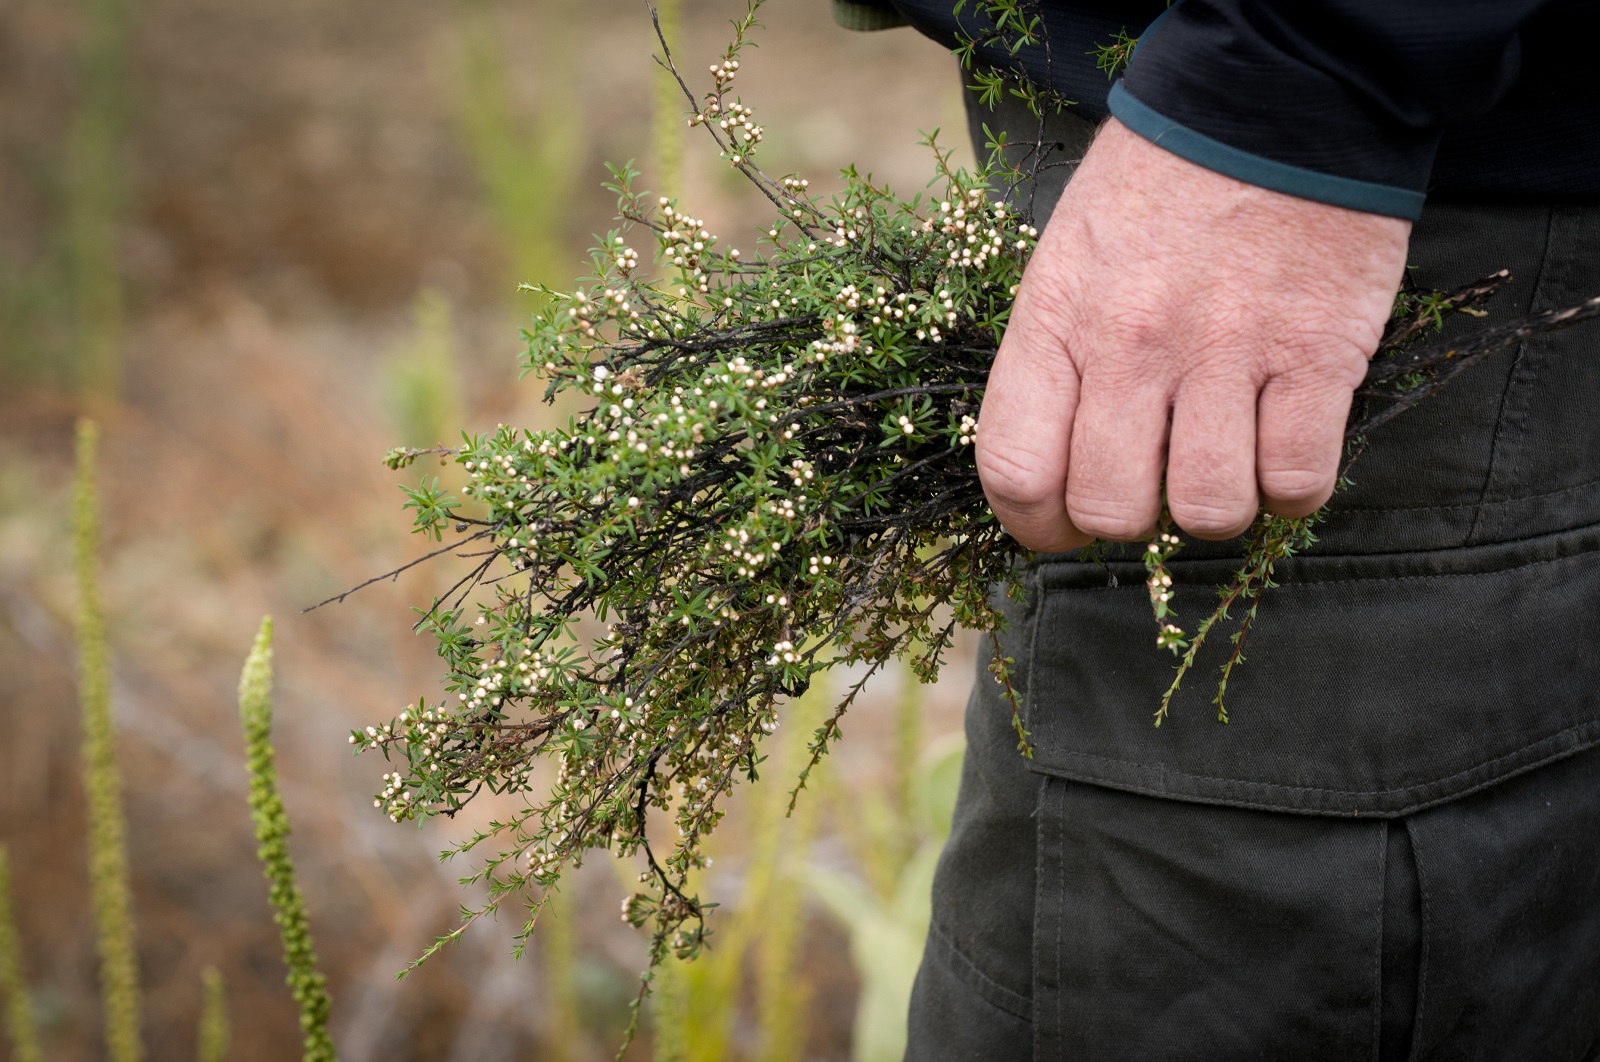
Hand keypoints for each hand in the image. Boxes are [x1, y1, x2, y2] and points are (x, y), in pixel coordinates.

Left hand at [975, 119, 1411, 551]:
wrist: (1270, 100)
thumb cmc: (1157, 188)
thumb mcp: (1066, 260)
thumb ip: (1052, 362)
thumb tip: (1054, 469)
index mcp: (1056, 321)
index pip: (1016, 471)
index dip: (1035, 525)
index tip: (1062, 524)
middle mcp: (1131, 346)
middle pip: (1112, 509)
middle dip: (1132, 518)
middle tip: (1154, 480)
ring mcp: (1225, 353)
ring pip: (1208, 511)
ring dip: (1217, 505)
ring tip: (1223, 458)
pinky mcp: (1315, 356)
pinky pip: (1296, 481)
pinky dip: (1291, 487)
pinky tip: (1282, 446)